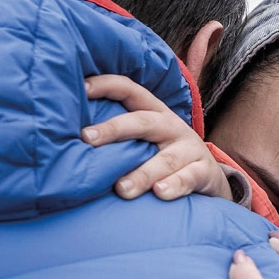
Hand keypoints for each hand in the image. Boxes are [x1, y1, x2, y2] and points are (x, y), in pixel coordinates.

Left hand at [82, 74, 232, 201]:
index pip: (130, 91)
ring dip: (142, 173)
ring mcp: (189, 148)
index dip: (107, 85)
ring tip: (121, 188)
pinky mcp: (203, 171)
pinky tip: (160, 193)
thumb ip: (118, 139)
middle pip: (142, 122)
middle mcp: (170, 126)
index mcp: (153, 113)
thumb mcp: (145, 141)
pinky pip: (189, 178)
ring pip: (164, 158)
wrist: (208, 178)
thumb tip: (70, 143)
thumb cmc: (163, 158)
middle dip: (113, 128)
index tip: (82, 87)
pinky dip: (175, 185)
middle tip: (86, 138)